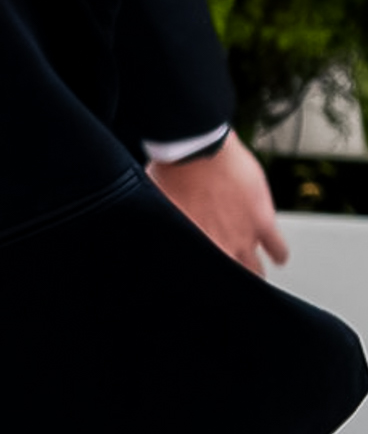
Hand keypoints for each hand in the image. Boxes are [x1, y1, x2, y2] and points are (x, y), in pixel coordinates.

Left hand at [150, 133, 289, 277]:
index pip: (200, 278)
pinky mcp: (263, 221)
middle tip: (228, 281)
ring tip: (254, 275)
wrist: (196, 151)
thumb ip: (164, 226)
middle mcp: (217, 248)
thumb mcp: (156, 208)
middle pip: (229, 278)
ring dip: (254, 272)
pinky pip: (278, 248)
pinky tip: (278, 259)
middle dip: (228, 281)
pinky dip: (279, 255)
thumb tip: (155, 232)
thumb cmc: (171, 173)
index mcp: (190, 247)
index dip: (202, 282)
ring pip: (255, 269)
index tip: (202, 282)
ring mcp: (243, 236)